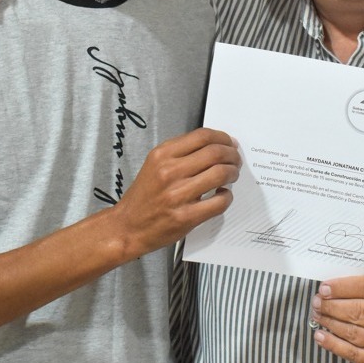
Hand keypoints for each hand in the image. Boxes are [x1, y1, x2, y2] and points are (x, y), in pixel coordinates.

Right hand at [111, 128, 241, 256]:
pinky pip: (219, 202)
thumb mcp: (155, 164)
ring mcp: (178, 195)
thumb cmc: (144, 196)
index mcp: (162, 155)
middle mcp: (169, 172)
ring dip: (233, 173)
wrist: (127, 227)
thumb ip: (182, 152)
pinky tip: (223, 195)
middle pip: (215, 152)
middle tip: (236, 160)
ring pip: (220, 174)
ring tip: (232, 176)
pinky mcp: (186, 217)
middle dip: (232, 155)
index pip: (202, 136)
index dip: (223, 137)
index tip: (230, 143)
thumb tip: (215, 145)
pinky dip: (227, 196)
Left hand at [311, 275, 363, 362]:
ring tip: (317, 315)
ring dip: (330, 323)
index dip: (343, 287)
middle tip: (317, 301)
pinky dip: (335, 345)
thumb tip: (334, 287)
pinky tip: (321, 335)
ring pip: (355, 333)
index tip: (325, 287)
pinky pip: (356, 354)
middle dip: (332, 306)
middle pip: (360, 311)